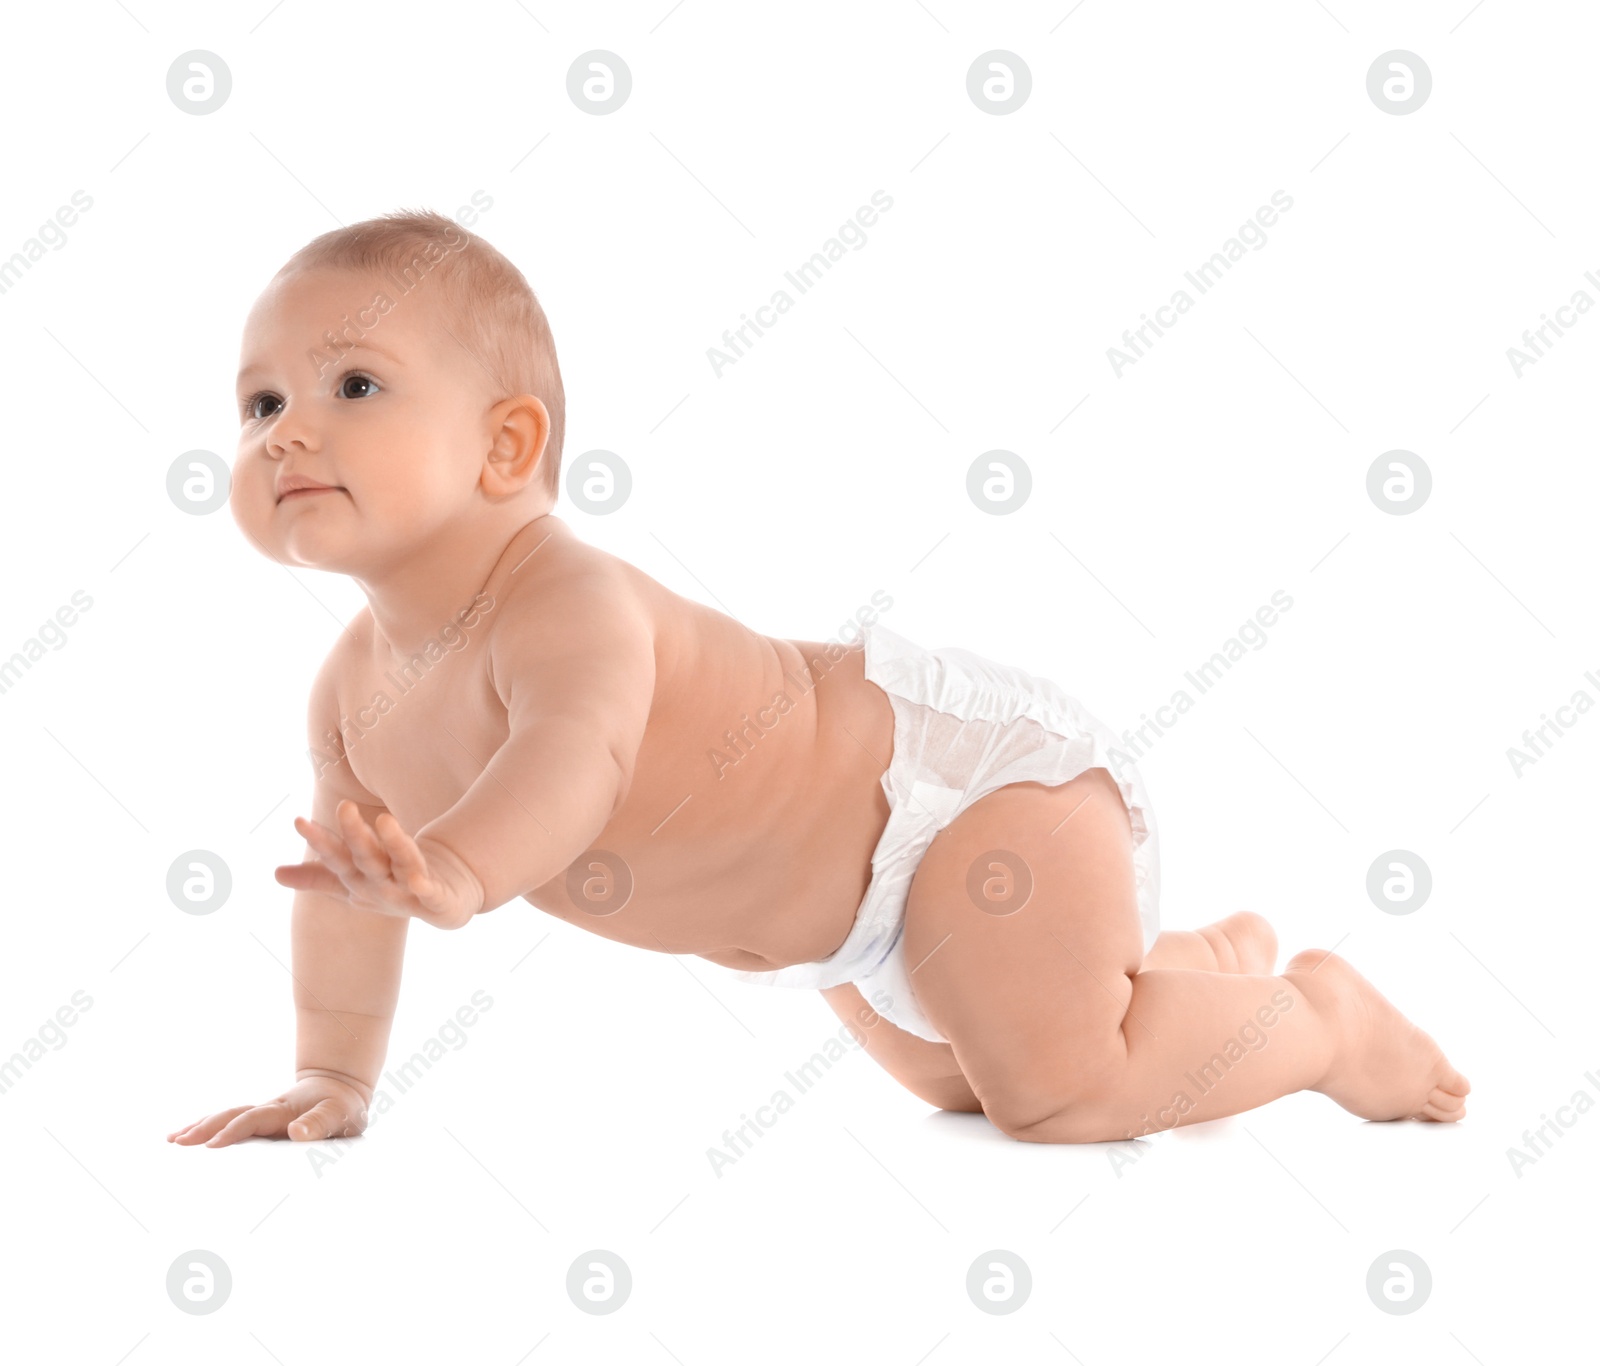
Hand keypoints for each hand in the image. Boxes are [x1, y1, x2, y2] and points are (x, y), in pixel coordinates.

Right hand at [166, 1073, 369, 1146]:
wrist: (340, 1088)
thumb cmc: (342, 1106)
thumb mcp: (340, 1114)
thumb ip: (321, 1123)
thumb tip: (295, 1132)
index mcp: (284, 1110)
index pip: (253, 1119)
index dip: (233, 1131)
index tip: (212, 1145)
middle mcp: (267, 1110)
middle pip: (231, 1115)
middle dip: (205, 1128)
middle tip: (179, 1143)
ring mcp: (262, 1115)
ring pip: (226, 1117)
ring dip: (201, 1127)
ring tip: (173, 1140)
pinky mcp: (260, 1121)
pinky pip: (231, 1123)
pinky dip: (209, 1128)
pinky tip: (188, 1137)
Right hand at [275, 800, 484, 928]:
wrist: (444, 907)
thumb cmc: (392, 888)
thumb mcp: (353, 882)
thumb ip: (318, 877)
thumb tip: (274, 874)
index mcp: (360, 878)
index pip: (336, 858)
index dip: (319, 841)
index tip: (298, 820)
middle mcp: (380, 886)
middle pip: (366, 858)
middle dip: (356, 834)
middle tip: (345, 805)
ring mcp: (409, 893)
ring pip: (400, 865)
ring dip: (394, 846)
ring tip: (386, 820)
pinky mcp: (437, 899)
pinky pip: (431, 892)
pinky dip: (425, 887)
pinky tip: (419, 880)